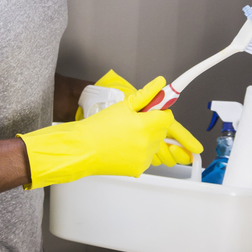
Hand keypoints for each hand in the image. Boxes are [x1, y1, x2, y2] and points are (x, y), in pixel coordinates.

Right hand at [83, 69, 200, 166]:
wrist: (83, 149)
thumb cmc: (98, 127)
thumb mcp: (123, 106)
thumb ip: (146, 94)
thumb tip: (160, 82)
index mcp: (145, 126)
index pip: (168, 117)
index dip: (159, 111)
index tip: (150, 111)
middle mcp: (147, 144)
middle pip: (162, 131)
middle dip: (152, 125)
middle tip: (133, 122)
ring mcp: (144, 158)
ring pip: (155, 144)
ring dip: (146, 139)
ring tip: (126, 135)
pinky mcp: (139, 169)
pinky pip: (147, 157)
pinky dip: (140, 152)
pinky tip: (124, 147)